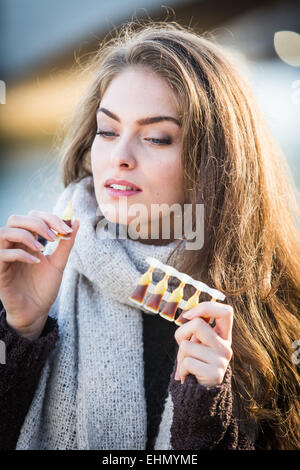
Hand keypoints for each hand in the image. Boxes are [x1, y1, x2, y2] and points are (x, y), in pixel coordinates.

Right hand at [0, 210, 79, 338]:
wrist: (36, 312)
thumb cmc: (44, 288)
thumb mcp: (59, 263)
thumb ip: (66, 243)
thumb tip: (76, 220)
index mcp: (28, 241)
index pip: (33, 216)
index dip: (49, 218)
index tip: (66, 228)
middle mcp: (14, 246)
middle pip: (16, 219)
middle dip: (38, 223)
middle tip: (54, 236)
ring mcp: (5, 257)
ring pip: (4, 232)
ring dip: (26, 235)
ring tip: (42, 247)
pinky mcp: (0, 271)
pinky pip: (2, 255)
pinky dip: (20, 254)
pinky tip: (36, 262)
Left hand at [174, 301, 232, 385]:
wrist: (201, 394)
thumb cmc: (196, 363)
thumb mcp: (198, 343)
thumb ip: (196, 330)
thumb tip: (188, 315)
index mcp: (223, 335)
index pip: (226, 311)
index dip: (206, 307)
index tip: (189, 315)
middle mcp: (225, 346)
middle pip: (197, 324)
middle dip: (182, 333)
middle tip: (182, 345)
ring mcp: (222, 360)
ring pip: (187, 345)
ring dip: (180, 356)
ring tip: (187, 366)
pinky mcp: (215, 374)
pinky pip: (187, 362)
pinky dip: (181, 370)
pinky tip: (188, 376)